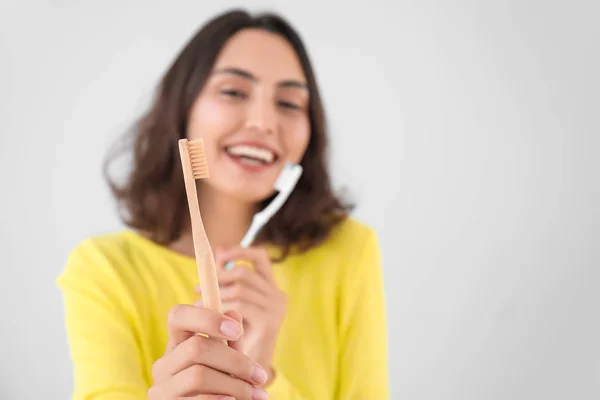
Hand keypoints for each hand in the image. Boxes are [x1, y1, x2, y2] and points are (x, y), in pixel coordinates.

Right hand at [148, 303, 268, 399]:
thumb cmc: (222, 388)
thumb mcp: (228, 363)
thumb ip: (231, 341)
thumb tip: (234, 312)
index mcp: (177, 344)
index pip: (179, 315)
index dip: (207, 318)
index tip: (236, 330)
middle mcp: (164, 364)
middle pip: (196, 347)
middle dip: (235, 360)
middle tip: (260, 375)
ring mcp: (162, 388)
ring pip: (198, 375)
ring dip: (234, 384)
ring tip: (254, 394)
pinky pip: (198, 399)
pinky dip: (221, 399)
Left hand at [197, 246, 286, 384]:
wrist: (248, 381)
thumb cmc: (236, 345)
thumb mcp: (231, 312)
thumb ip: (228, 289)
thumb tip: (218, 255)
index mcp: (271, 289)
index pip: (260, 257)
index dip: (240, 251)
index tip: (218, 253)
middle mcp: (278, 295)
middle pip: (244, 272)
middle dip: (218, 278)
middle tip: (197, 290)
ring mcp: (276, 308)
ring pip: (238, 288)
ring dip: (215, 297)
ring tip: (198, 309)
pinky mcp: (269, 321)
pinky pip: (238, 306)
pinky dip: (220, 311)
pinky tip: (208, 321)